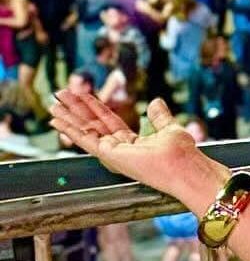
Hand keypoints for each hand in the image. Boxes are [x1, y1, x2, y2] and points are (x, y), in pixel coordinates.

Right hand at [50, 91, 229, 214]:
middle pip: (93, 124)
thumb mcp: (169, 129)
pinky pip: (85, 140)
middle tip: (61, 94)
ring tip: (53, 104)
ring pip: (85, 131)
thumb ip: (160, 116)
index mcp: (132, 143)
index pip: (108, 121)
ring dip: (68, 117)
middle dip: (77, 109)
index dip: (95, 107)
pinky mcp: (109, 155)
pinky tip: (57, 120)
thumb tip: (155, 101)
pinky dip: (69, 129)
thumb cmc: (182, 154)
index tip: (82, 94)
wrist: (186, 166)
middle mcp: (119, 149)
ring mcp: (112, 153)